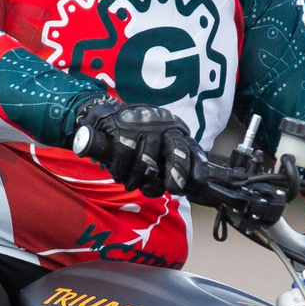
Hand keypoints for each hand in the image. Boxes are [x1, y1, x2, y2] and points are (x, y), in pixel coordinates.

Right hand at [71, 97, 196, 196]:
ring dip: (136, 178)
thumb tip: (171, 189)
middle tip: (173, 189)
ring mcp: (143, 124)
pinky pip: (125, 155)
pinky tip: (119, 174)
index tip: (199, 181)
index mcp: (175, 132)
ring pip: (146, 160)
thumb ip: (165, 169)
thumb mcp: (155, 152)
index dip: (197, 164)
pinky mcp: (121, 126)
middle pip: (176, 148)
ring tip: (130, 183)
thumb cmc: (136, 141)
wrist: (105, 116)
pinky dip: (120, 170)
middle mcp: (163, 125)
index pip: (191, 148)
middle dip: (177, 170)